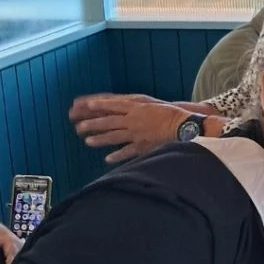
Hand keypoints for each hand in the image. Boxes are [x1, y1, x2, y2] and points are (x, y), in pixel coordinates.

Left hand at [69, 94, 185, 163]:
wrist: (183, 126)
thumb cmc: (172, 114)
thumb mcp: (153, 104)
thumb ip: (138, 106)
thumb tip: (125, 105)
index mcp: (137, 106)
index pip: (113, 104)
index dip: (99, 105)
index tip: (85, 105)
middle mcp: (133, 119)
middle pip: (109, 121)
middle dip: (93, 123)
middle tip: (79, 126)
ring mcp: (137, 133)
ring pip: (114, 136)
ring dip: (100, 139)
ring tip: (87, 141)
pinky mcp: (143, 146)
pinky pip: (127, 151)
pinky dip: (117, 156)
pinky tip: (107, 159)